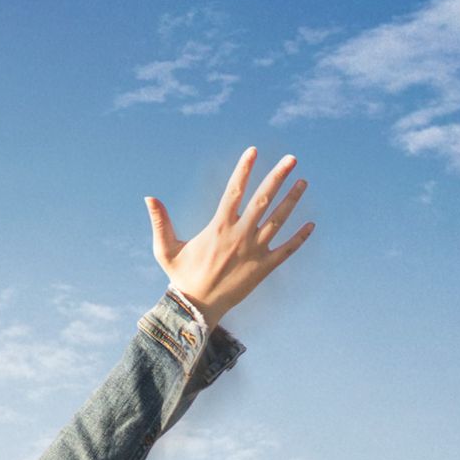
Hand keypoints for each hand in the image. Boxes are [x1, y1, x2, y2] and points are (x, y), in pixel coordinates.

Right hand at [145, 146, 312, 327]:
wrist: (196, 308)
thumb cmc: (180, 277)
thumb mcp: (165, 249)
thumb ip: (160, 222)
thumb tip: (148, 197)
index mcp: (218, 227)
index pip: (234, 191)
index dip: (243, 169)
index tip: (252, 151)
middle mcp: (239, 236)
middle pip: (263, 199)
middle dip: (278, 177)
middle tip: (292, 158)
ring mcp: (254, 251)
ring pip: (278, 220)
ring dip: (292, 200)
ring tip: (303, 182)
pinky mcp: (263, 268)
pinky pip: (286, 250)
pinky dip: (299, 238)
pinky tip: (311, 225)